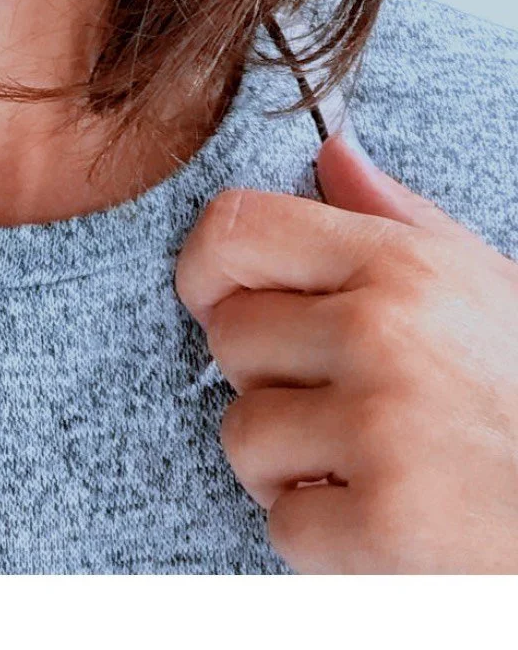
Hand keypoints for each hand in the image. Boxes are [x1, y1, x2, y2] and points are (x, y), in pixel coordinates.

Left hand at [173, 131, 517, 571]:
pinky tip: (384, 524)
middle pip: (229, 336)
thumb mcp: (487, 286)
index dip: (207, 267)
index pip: (238, 229)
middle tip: (336, 406)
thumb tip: (331, 153)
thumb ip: (398, 219)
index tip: (218, 301)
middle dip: (267, 379)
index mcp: (402, 265)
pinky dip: (324, 542)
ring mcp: (378, 430)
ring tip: (362, 468)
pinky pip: (282, 524)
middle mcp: (380, 333)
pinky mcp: (382, 526)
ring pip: (243, 435)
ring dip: (287, 467)